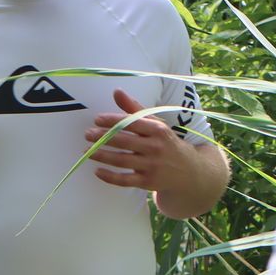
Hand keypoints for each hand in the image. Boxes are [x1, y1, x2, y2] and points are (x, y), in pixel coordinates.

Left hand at [85, 90, 202, 194]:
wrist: (189, 171)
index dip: (113, 121)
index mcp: (158, 130)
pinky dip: (110, 177)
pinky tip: (97, 171)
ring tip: (86, 151)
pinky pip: (125, 180)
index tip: (97, 119)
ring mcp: (152, 166)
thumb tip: (116, 91)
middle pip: (124, 142)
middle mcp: (156, 148)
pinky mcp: (147, 182)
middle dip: (103, 137)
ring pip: (121, 161)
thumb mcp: (156, 124)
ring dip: (102, 156)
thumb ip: (135, 109)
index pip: (132, 123)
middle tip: (87, 134)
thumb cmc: (167, 143)